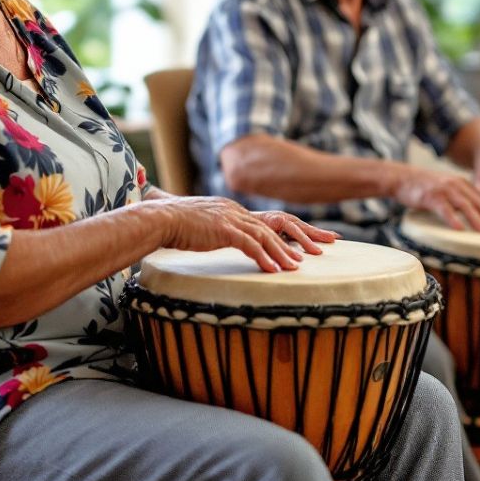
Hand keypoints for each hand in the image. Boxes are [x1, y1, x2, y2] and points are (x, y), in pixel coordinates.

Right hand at [159, 197, 335, 272]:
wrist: (159, 218)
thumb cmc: (171, 225)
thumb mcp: (197, 225)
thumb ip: (208, 229)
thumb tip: (211, 238)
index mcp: (231, 210)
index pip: (264, 222)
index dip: (285, 234)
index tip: (302, 245)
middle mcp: (235, 211)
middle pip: (273, 225)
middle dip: (299, 238)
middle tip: (320, 248)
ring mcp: (230, 218)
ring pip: (265, 236)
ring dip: (283, 252)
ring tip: (298, 267)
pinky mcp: (223, 230)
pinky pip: (251, 245)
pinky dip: (265, 257)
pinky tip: (275, 270)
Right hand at [392, 164, 479, 232]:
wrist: (401, 177)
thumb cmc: (423, 185)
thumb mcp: (444, 185)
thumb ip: (457, 194)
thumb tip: (471, 211)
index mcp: (459, 182)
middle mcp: (454, 184)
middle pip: (476, 201)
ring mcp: (442, 190)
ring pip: (463, 205)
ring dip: (475, 218)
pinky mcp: (430, 197)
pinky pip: (444, 209)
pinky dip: (453, 219)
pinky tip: (459, 228)